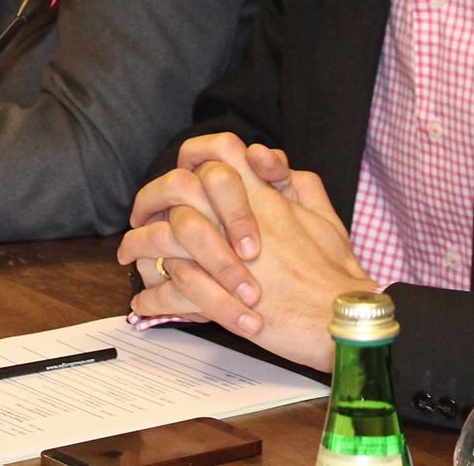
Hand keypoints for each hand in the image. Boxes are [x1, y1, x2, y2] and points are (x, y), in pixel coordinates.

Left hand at [121, 158, 372, 369]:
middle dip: (148, 199)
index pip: (217, 151)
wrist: (344, 320)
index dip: (192, 157)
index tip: (179, 177)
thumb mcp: (326, 216)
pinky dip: (151, 299)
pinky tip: (141, 305)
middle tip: (139, 216)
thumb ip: (299, 185)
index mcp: (262, 198)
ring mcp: (223, 259)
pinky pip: (169, 293)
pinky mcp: (216, 300)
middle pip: (175, 187)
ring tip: (128, 258)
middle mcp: (237, 221)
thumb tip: (275, 165)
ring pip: (161, 238)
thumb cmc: (337, 274)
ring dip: (138, 246)